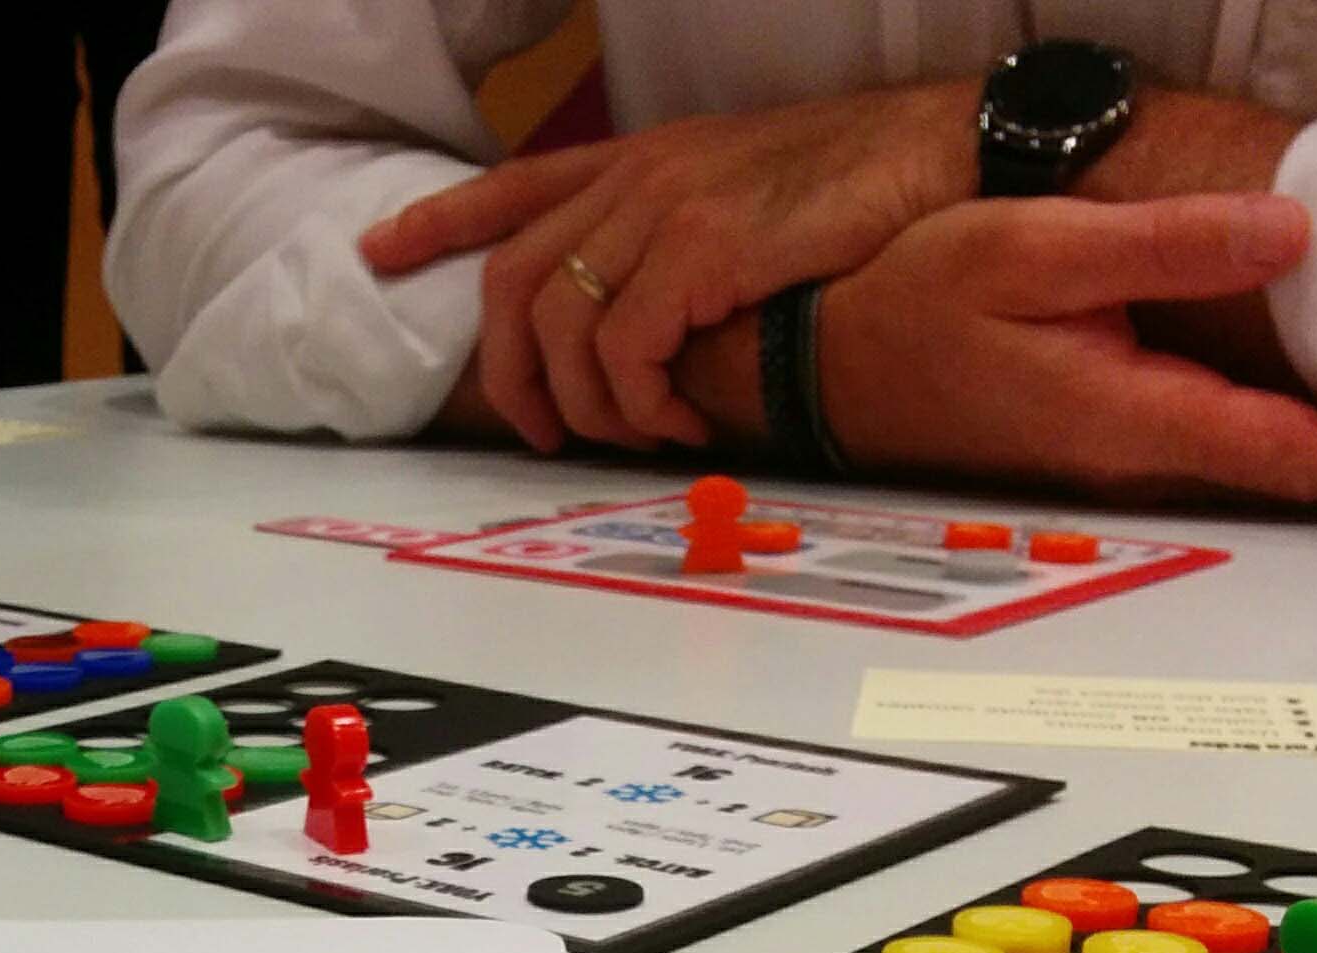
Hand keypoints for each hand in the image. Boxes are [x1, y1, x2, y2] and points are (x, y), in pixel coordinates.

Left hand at [362, 88, 976, 453]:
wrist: (936, 153)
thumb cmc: (853, 188)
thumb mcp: (739, 194)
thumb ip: (673, 241)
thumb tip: (639, 329)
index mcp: (639, 159)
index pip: (512, 186)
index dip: (437, 221)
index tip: (381, 252)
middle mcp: (637, 178)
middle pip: (513, 281)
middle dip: (510, 374)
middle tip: (544, 433)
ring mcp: (666, 210)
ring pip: (561, 329)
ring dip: (589, 407)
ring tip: (642, 435)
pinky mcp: (704, 251)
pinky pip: (627, 350)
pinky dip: (642, 405)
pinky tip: (684, 425)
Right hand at [815, 193, 1316, 504]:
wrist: (828, 369)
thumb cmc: (913, 309)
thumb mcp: (1036, 250)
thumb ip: (1163, 249)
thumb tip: (1281, 238)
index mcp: (1124, 412)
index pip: (1280, 448)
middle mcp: (1126, 455)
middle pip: (1277, 471)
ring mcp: (1111, 462)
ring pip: (1246, 466)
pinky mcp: (1097, 448)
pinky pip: (1209, 451)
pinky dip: (1276, 442)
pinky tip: (1312, 422)